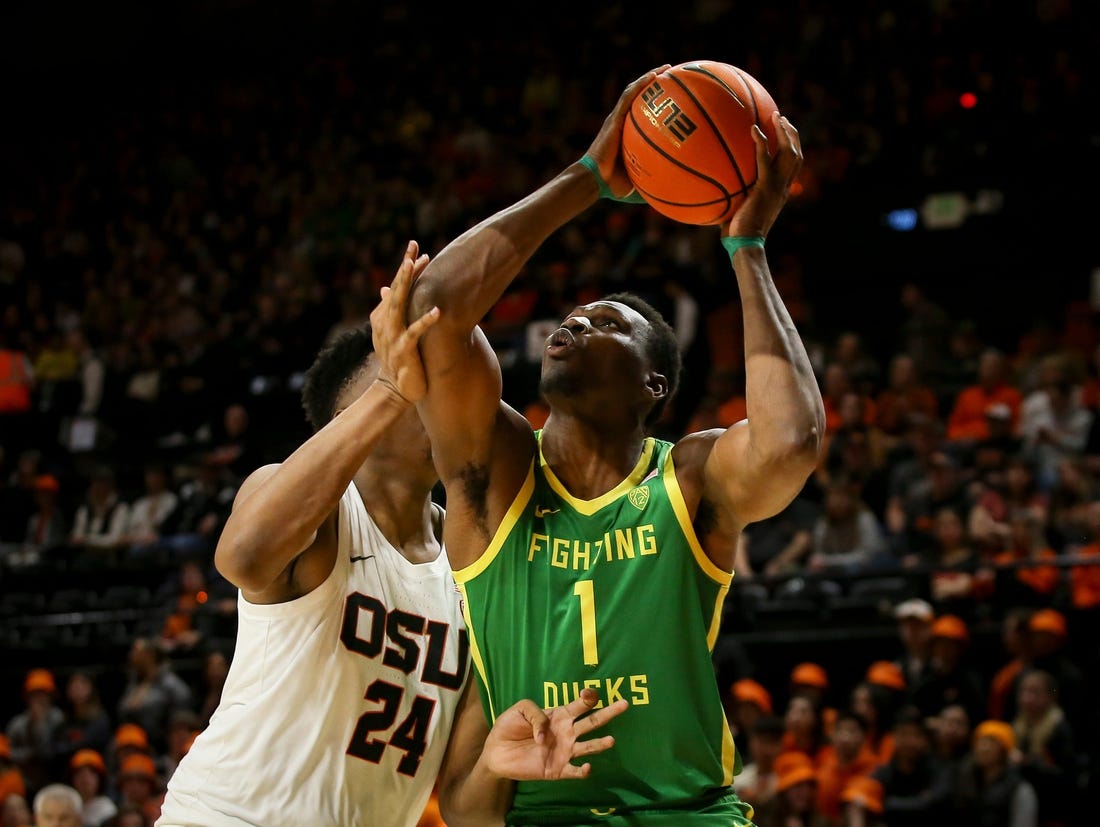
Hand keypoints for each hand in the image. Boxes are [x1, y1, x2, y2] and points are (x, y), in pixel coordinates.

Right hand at [370, 240, 437, 403]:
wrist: (393, 390)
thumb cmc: (398, 361)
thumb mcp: (392, 332)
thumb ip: (389, 310)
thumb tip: (384, 290)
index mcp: (383, 316)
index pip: (395, 287)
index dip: (405, 269)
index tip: (417, 250)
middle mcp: (384, 323)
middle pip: (396, 290)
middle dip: (405, 268)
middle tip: (413, 246)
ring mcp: (391, 336)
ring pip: (399, 305)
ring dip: (407, 284)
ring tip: (414, 265)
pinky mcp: (402, 351)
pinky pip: (413, 334)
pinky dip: (425, 321)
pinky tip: (438, 311)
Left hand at [484, 687, 628, 780]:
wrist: (496, 752)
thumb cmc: (509, 726)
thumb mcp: (520, 709)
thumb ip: (536, 715)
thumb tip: (546, 734)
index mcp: (559, 715)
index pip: (579, 704)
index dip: (587, 698)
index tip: (591, 694)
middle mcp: (567, 732)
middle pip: (592, 721)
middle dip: (608, 712)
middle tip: (625, 703)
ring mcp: (564, 751)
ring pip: (588, 746)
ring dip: (599, 744)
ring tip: (611, 740)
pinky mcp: (557, 769)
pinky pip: (574, 771)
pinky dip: (582, 771)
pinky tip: (586, 768)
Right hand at [583, 65, 669, 198]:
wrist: (595, 181)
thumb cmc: (614, 185)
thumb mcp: (641, 184)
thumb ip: (657, 184)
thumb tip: (679, 193)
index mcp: (629, 136)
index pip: (645, 115)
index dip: (659, 105)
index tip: (677, 99)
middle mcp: (623, 123)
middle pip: (642, 98)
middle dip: (658, 86)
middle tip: (677, 77)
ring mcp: (618, 118)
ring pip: (635, 91)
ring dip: (651, 78)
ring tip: (668, 68)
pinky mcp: (614, 118)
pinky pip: (629, 96)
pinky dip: (642, 84)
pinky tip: (656, 75)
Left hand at [726, 111, 802, 238]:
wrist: (744, 243)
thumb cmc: (737, 233)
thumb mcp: (739, 210)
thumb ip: (735, 196)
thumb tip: (716, 186)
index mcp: (780, 192)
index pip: (793, 166)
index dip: (791, 148)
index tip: (783, 134)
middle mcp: (783, 187)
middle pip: (796, 155)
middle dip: (791, 134)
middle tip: (780, 118)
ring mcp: (776, 186)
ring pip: (789, 152)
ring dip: (784, 132)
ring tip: (775, 116)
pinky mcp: (765, 186)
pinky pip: (764, 159)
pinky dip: (761, 142)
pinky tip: (753, 129)